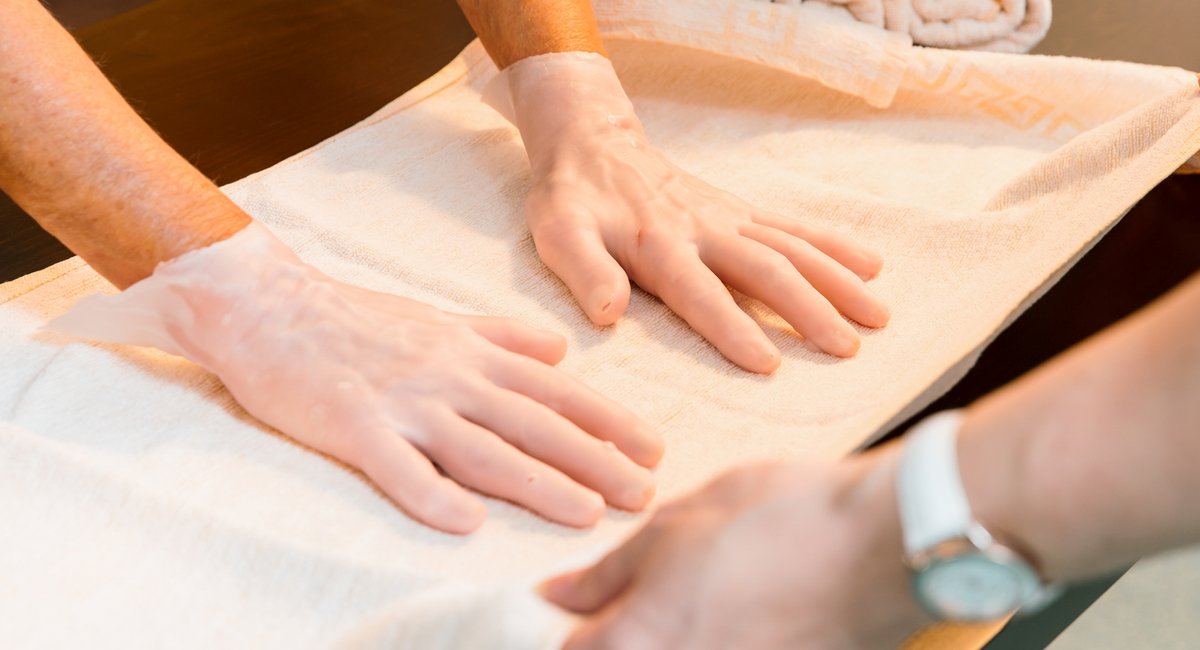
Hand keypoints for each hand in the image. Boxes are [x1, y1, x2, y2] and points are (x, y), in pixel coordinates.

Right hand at [48, 222, 662, 533]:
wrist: (269, 305)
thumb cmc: (358, 317)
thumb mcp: (444, 317)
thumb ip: (504, 336)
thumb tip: (561, 351)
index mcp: (473, 353)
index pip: (556, 390)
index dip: (608, 420)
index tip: (653, 450)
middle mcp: (450, 376)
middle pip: (535, 423)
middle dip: (595, 460)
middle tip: (644, 494)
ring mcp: (404, 401)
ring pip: (482, 448)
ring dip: (539, 482)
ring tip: (587, 513)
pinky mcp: (354, 425)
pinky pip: (398, 467)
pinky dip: (432, 494)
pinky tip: (468, 524)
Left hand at [497, 52, 889, 372]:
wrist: (595, 144)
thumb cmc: (573, 201)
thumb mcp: (559, 234)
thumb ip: (586, 272)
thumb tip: (608, 313)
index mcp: (657, 246)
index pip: (700, 293)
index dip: (732, 328)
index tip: (767, 363)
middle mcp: (703, 230)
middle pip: (765, 270)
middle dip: (808, 310)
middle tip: (846, 348)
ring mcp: (729, 218)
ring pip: (792, 248)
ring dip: (837, 281)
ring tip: (877, 317)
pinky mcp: (741, 211)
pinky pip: (794, 227)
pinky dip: (834, 245)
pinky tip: (870, 265)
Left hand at [541, 450, 928, 648]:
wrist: (886, 546)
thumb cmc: (784, 520)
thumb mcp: (678, 524)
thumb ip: (610, 571)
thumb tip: (559, 595)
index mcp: (634, 642)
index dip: (557, 630)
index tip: (570, 610)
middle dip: (612, 636)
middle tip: (630, 601)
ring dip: (667, 637)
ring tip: (702, 598)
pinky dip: (712, 642)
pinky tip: (736, 613)